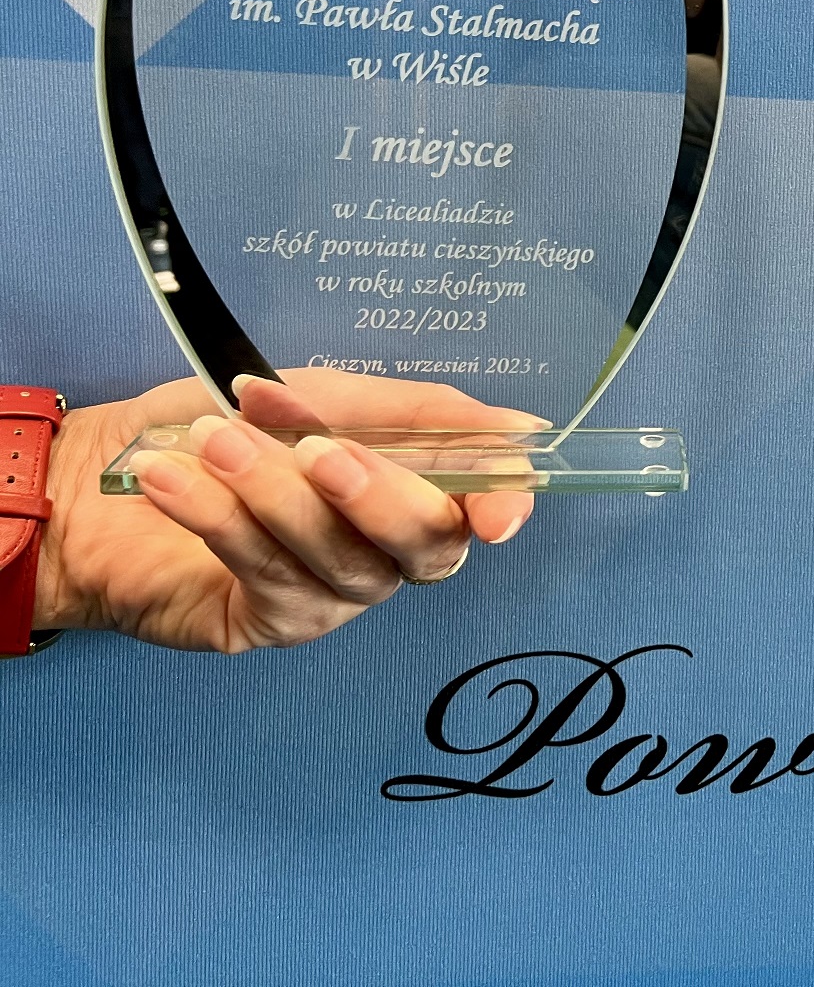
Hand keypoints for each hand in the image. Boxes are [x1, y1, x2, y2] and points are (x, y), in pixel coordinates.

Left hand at [36, 369, 539, 651]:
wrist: (97, 477)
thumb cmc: (218, 424)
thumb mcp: (317, 392)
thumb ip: (409, 411)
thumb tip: (513, 427)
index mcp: (414, 485)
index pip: (481, 505)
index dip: (501, 507)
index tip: (496, 516)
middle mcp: (387, 549)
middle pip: (424, 546)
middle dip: (377, 496)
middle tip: (315, 449)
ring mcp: (333, 594)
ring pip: (339, 558)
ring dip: (275, 493)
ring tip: (213, 440)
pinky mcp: (270, 623)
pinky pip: (265, 574)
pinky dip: (220, 517)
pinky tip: (172, 479)